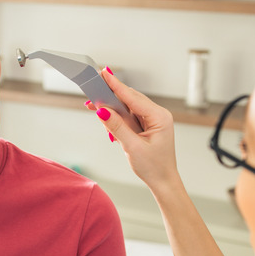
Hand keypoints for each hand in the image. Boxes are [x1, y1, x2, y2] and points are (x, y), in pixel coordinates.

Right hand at [87, 68, 180, 189]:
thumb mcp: (132, 147)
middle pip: (130, 99)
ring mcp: (153, 120)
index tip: (104, 73)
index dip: (116, 85)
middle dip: (110, 95)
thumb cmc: (153, 167)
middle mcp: (158, 115)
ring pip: (128, 107)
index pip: (133, 97)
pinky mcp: (147, 125)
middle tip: (92, 89)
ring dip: (111, 107)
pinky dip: (117, 116)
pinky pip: (129, 116)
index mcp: (159, 117)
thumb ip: (116, 127)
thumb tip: (102, 110)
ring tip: (93, 105)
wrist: (163, 182)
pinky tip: (106, 117)